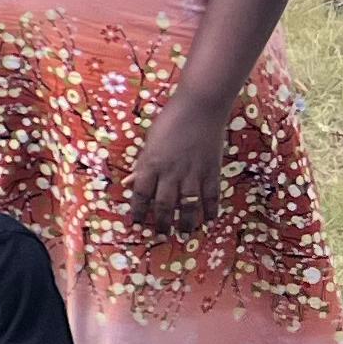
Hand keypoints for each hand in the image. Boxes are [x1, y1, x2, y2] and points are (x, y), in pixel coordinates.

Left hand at [124, 90, 231, 238]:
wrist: (200, 107)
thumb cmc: (170, 121)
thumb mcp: (149, 142)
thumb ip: (143, 164)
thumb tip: (130, 181)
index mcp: (151, 164)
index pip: (140, 194)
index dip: (137, 211)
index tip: (135, 224)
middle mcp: (171, 172)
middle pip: (164, 205)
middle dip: (162, 223)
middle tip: (161, 235)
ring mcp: (193, 173)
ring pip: (188, 206)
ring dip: (186, 223)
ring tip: (184, 235)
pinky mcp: (212, 171)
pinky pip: (212, 197)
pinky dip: (211, 211)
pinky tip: (209, 221)